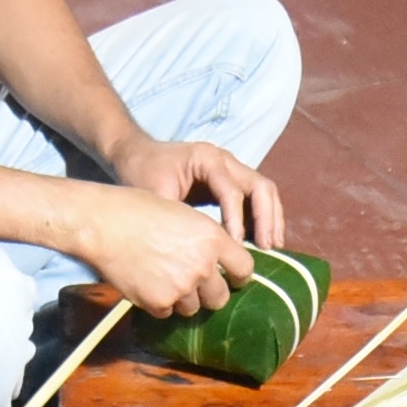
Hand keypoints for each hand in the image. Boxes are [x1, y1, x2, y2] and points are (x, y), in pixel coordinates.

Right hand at [66, 182, 254, 315]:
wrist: (104, 223)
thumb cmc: (140, 210)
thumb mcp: (185, 215)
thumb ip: (206, 239)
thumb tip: (220, 261)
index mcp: (213, 239)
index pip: (244, 269)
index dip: (237, 275)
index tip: (230, 277)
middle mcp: (202, 266)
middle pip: (221, 298)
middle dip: (209, 294)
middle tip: (194, 284)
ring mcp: (181, 287)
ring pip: (192, 308)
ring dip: (182, 300)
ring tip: (162, 278)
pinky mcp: (158, 302)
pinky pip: (167, 313)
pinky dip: (158, 303)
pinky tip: (146, 283)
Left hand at [108, 132, 287, 250]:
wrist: (134, 155)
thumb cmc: (141, 173)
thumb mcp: (154, 196)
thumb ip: (177, 219)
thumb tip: (197, 251)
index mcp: (207, 159)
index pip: (232, 191)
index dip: (236, 220)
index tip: (236, 247)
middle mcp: (225, 160)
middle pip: (260, 186)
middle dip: (266, 218)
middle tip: (266, 247)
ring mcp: (231, 168)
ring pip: (264, 190)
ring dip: (271, 218)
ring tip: (272, 247)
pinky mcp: (230, 181)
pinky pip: (256, 198)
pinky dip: (262, 218)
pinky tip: (261, 242)